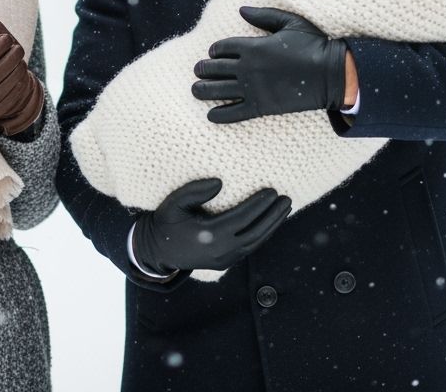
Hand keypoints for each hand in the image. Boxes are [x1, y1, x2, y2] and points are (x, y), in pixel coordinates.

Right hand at [132, 178, 291, 274]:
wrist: (158, 251)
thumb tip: (220, 182)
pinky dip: (263, 234)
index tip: (272, 191)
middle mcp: (220, 250)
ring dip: (272, 225)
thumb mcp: (174, 203)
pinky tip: (270, 222)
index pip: (242, 218)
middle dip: (273, 215)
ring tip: (285, 209)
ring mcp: (224, 260)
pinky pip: (250, 247)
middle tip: (287, 199)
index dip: (259, 205)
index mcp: (208, 235)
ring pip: (256, 242)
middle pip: (255, 232)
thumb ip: (194, 190)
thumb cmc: (166, 223)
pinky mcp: (226, 263)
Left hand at [193, 7, 347, 122]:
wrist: (331, 74)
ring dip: (203, 90)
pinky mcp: (261, 107)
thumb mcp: (290, 22)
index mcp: (254, 46)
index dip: (214, 50)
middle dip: (203, 69)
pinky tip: (211, 115)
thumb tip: (241, 10)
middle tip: (198, 71)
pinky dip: (220, 115)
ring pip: (218, 90)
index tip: (212, 53)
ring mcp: (253, 89)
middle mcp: (248, 68)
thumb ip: (263, 16)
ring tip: (195, 90)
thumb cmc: (313, 44)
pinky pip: (234, 113)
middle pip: (215, 69)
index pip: (222, 48)